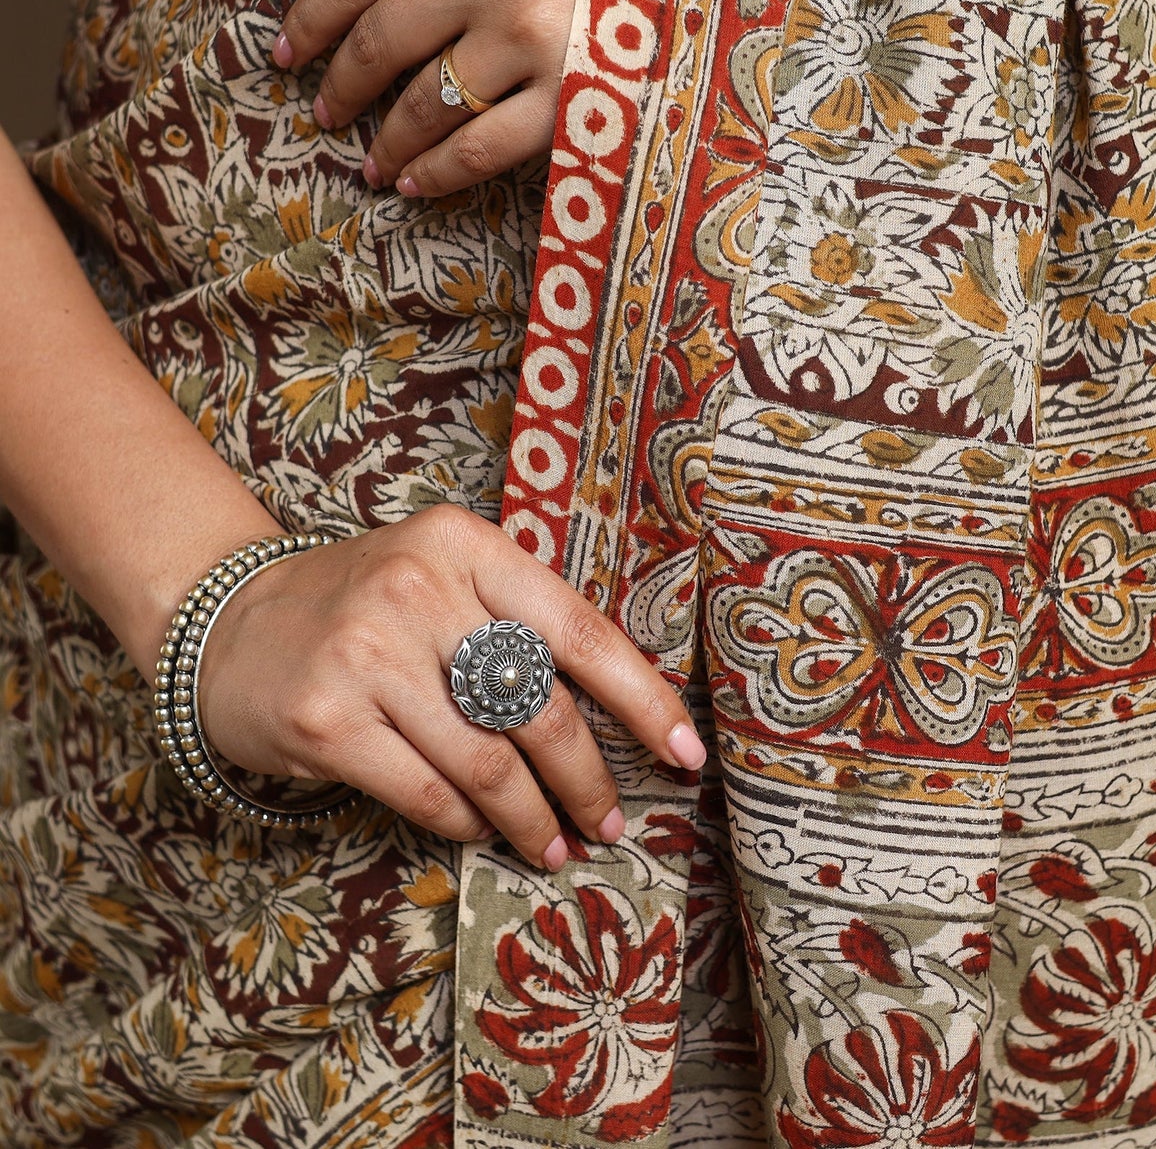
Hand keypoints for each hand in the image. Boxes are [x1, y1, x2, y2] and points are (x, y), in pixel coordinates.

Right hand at [196, 506, 706, 867]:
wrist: (232, 624)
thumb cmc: (366, 606)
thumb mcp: (445, 578)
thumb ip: (518, 622)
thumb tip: (621, 714)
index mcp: (466, 546)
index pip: (579, 630)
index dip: (642, 699)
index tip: (686, 752)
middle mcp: (418, 589)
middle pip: (539, 705)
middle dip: (589, 779)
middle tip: (611, 823)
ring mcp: (367, 653)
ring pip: (488, 761)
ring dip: (534, 818)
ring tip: (555, 845)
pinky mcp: (326, 719)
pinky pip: (427, 792)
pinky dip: (467, 822)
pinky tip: (485, 830)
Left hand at [273, 0, 596, 197]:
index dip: (311, 20)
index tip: (288, 53)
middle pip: (381, 42)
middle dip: (342, 87)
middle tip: (324, 112)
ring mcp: (531, 38)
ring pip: (424, 105)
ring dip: (387, 143)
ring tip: (370, 165)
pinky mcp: (572, 99)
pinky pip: (481, 148)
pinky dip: (438, 173)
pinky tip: (415, 185)